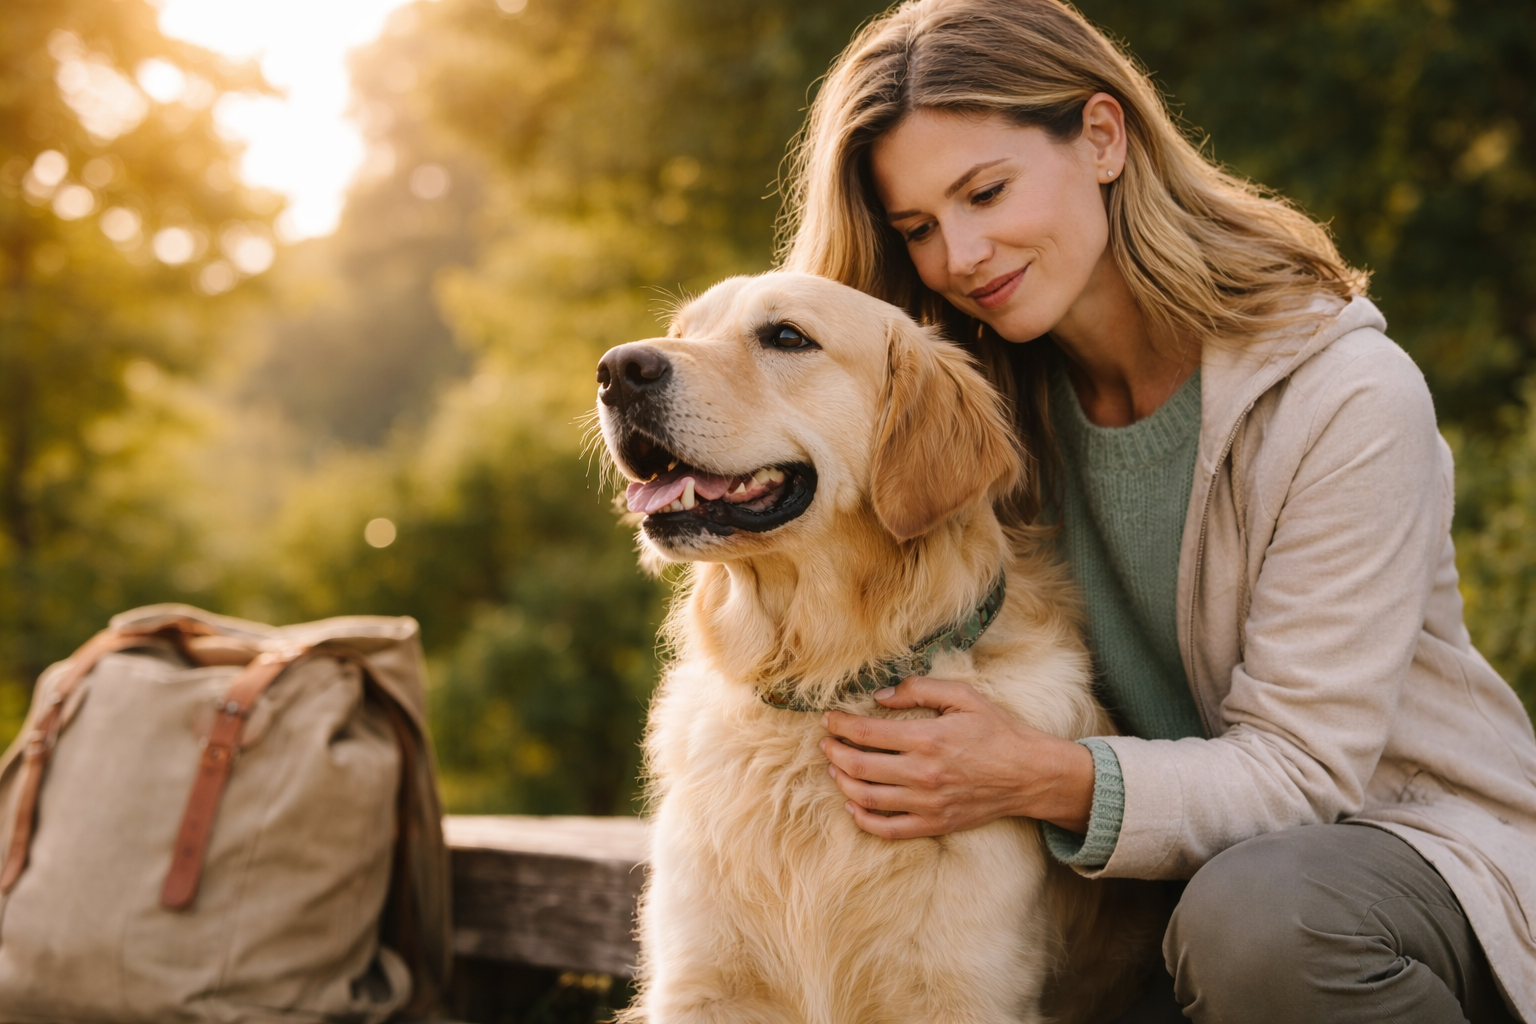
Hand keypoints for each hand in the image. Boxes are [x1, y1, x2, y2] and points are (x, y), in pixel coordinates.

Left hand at [818, 676, 1095, 839]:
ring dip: (842, 782)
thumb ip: (919, 690)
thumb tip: (880, 696)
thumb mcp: (963, 697)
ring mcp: (926, 804)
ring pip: (866, 798)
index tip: (828, 719)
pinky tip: (853, 805)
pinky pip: (888, 829)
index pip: (866, 733)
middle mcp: (922, 774)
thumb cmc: (997, 731)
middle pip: (858, 766)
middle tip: (826, 743)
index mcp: (927, 739)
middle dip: (834, 753)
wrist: (1029, 774)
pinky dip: (863, 819)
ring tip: (835, 769)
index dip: (840, 725)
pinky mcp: (934, 824)